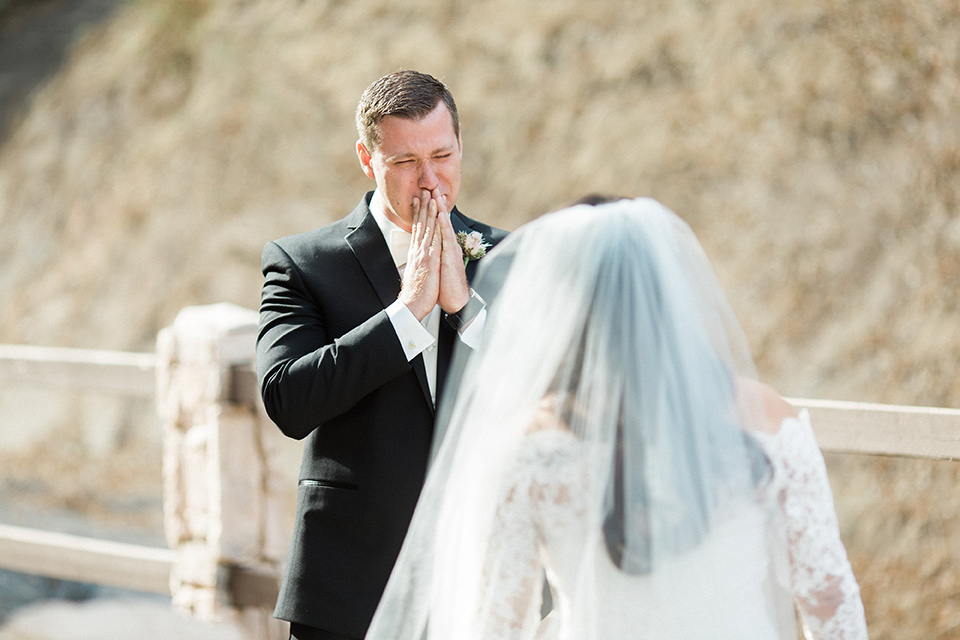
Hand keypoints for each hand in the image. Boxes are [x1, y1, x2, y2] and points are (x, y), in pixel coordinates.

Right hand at [399, 190, 441, 319]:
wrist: (412, 304)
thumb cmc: (415, 293)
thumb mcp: (414, 273)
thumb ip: (416, 263)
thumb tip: (416, 259)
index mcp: (415, 254)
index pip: (417, 230)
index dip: (418, 214)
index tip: (418, 201)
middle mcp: (418, 251)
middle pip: (421, 225)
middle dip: (423, 207)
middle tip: (424, 191)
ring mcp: (423, 254)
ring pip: (427, 228)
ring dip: (429, 211)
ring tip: (430, 196)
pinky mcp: (430, 259)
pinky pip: (434, 238)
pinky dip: (436, 225)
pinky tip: (439, 216)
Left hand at [435, 192, 470, 313]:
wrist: (456, 300)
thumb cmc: (447, 286)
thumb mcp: (438, 266)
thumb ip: (436, 255)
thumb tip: (431, 248)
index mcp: (444, 247)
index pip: (438, 225)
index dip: (432, 210)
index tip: (426, 196)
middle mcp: (449, 245)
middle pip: (442, 221)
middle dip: (437, 204)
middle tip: (432, 186)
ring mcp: (451, 250)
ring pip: (446, 225)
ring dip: (441, 210)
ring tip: (437, 194)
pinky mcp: (451, 257)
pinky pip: (447, 238)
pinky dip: (444, 226)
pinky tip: (442, 215)